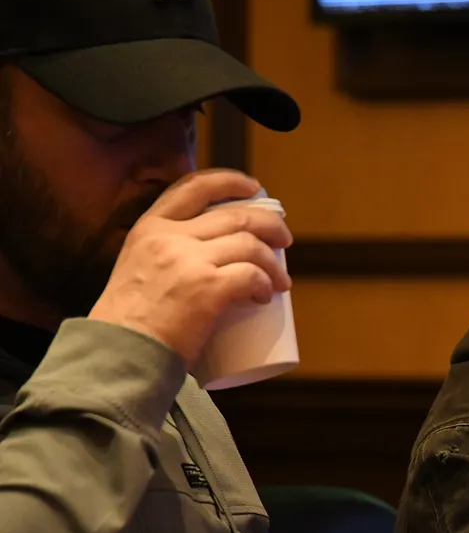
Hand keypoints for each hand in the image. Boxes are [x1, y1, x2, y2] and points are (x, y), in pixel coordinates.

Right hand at [87, 168, 291, 365]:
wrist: (120, 352)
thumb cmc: (131, 319)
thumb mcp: (137, 265)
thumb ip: (165, 251)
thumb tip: (211, 248)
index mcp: (150, 227)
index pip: (194, 187)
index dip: (230, 181)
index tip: (254, 187)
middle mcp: (169, 236)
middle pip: (236, 216)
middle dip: (270, 225)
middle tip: (284, 240)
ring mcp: (189, 261)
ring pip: (250, 245)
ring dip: (274, 262)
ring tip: (281, 281)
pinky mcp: (207, 288)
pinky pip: (252, 276)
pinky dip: (266, 284)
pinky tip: (265, 296)